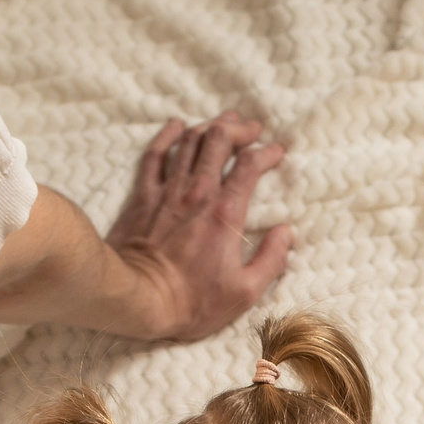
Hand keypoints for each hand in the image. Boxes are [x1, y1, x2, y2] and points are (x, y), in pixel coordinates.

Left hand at [105, 111, 293, 341]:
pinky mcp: (142, 196)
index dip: (267, 152)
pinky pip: (155, 155)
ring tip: (223, 122)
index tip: (278, 151)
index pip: (250, 166)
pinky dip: (167, 136)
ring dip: (209, 126)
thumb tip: (286, 234)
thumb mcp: (244, 292)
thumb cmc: (190, 301)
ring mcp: (168, 191)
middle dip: (239, 129)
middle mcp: (198, 192)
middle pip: (219, 140)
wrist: (136, 299)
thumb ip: (271, 260)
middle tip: (252, 128)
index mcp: (226, 212)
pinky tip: (176, 126)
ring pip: (190, 141)